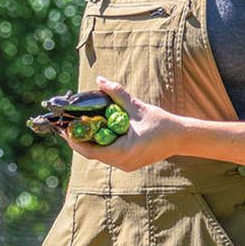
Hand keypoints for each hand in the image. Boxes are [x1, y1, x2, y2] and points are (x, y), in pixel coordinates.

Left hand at [64, 76, 183, 170]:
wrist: (180, 138)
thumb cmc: (161, 123)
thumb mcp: (137, 107)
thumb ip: (117, 93)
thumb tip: (99, 80)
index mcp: (124, 151)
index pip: (91, 150)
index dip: (75, 140)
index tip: (64, 128)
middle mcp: (123, 163)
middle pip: (92, 154)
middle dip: (78, 140)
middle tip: (66, 126)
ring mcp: (126, 165)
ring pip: (99, 155)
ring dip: (88, 142)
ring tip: (78, 127)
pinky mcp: (128, 163)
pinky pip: (108, 155)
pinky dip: (99, 144)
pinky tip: (95, 132)